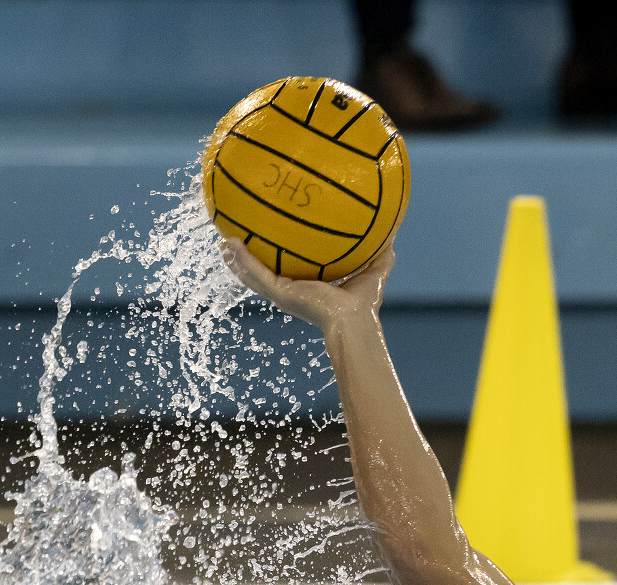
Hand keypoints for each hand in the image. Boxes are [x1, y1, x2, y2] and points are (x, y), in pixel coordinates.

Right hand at [220, 238, 395, 330]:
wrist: (354, 321)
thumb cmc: (365, 304)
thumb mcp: (373, 270)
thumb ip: (381, 252)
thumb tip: (394, 232)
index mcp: (308, 288)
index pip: (290, 271)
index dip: (279, 257)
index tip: (271, 242)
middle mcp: (292, 292)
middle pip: (265, 272)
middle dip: (250, 259)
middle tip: (237, 240)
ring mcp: (282, 294)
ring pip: (251, 275)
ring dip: (236, 260)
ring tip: (222, 240)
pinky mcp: (278, 294)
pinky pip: (254, 274)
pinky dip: (240, 261)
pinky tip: (228, 244)